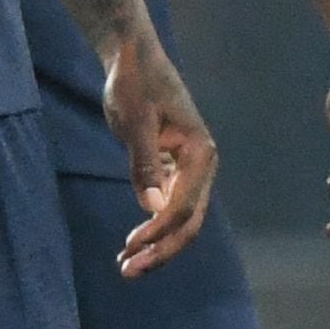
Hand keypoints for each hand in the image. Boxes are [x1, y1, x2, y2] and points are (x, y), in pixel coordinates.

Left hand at [104, 38, 218, 273]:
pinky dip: (153, 225)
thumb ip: (145, 163)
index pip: (182, 207)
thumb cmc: (135, 83)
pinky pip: (170, 205)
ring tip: (127, 264)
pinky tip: (136, 241)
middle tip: (127, 270)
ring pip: (180, 218)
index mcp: (200, 154)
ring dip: (157, 243)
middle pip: (188, 221)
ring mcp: (190, 169)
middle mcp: (202, 165)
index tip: (130, 248)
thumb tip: (153, 208)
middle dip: (160, 249)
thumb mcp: (134, 120)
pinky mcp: (174, 168)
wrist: (133, 58)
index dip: (157, 233)